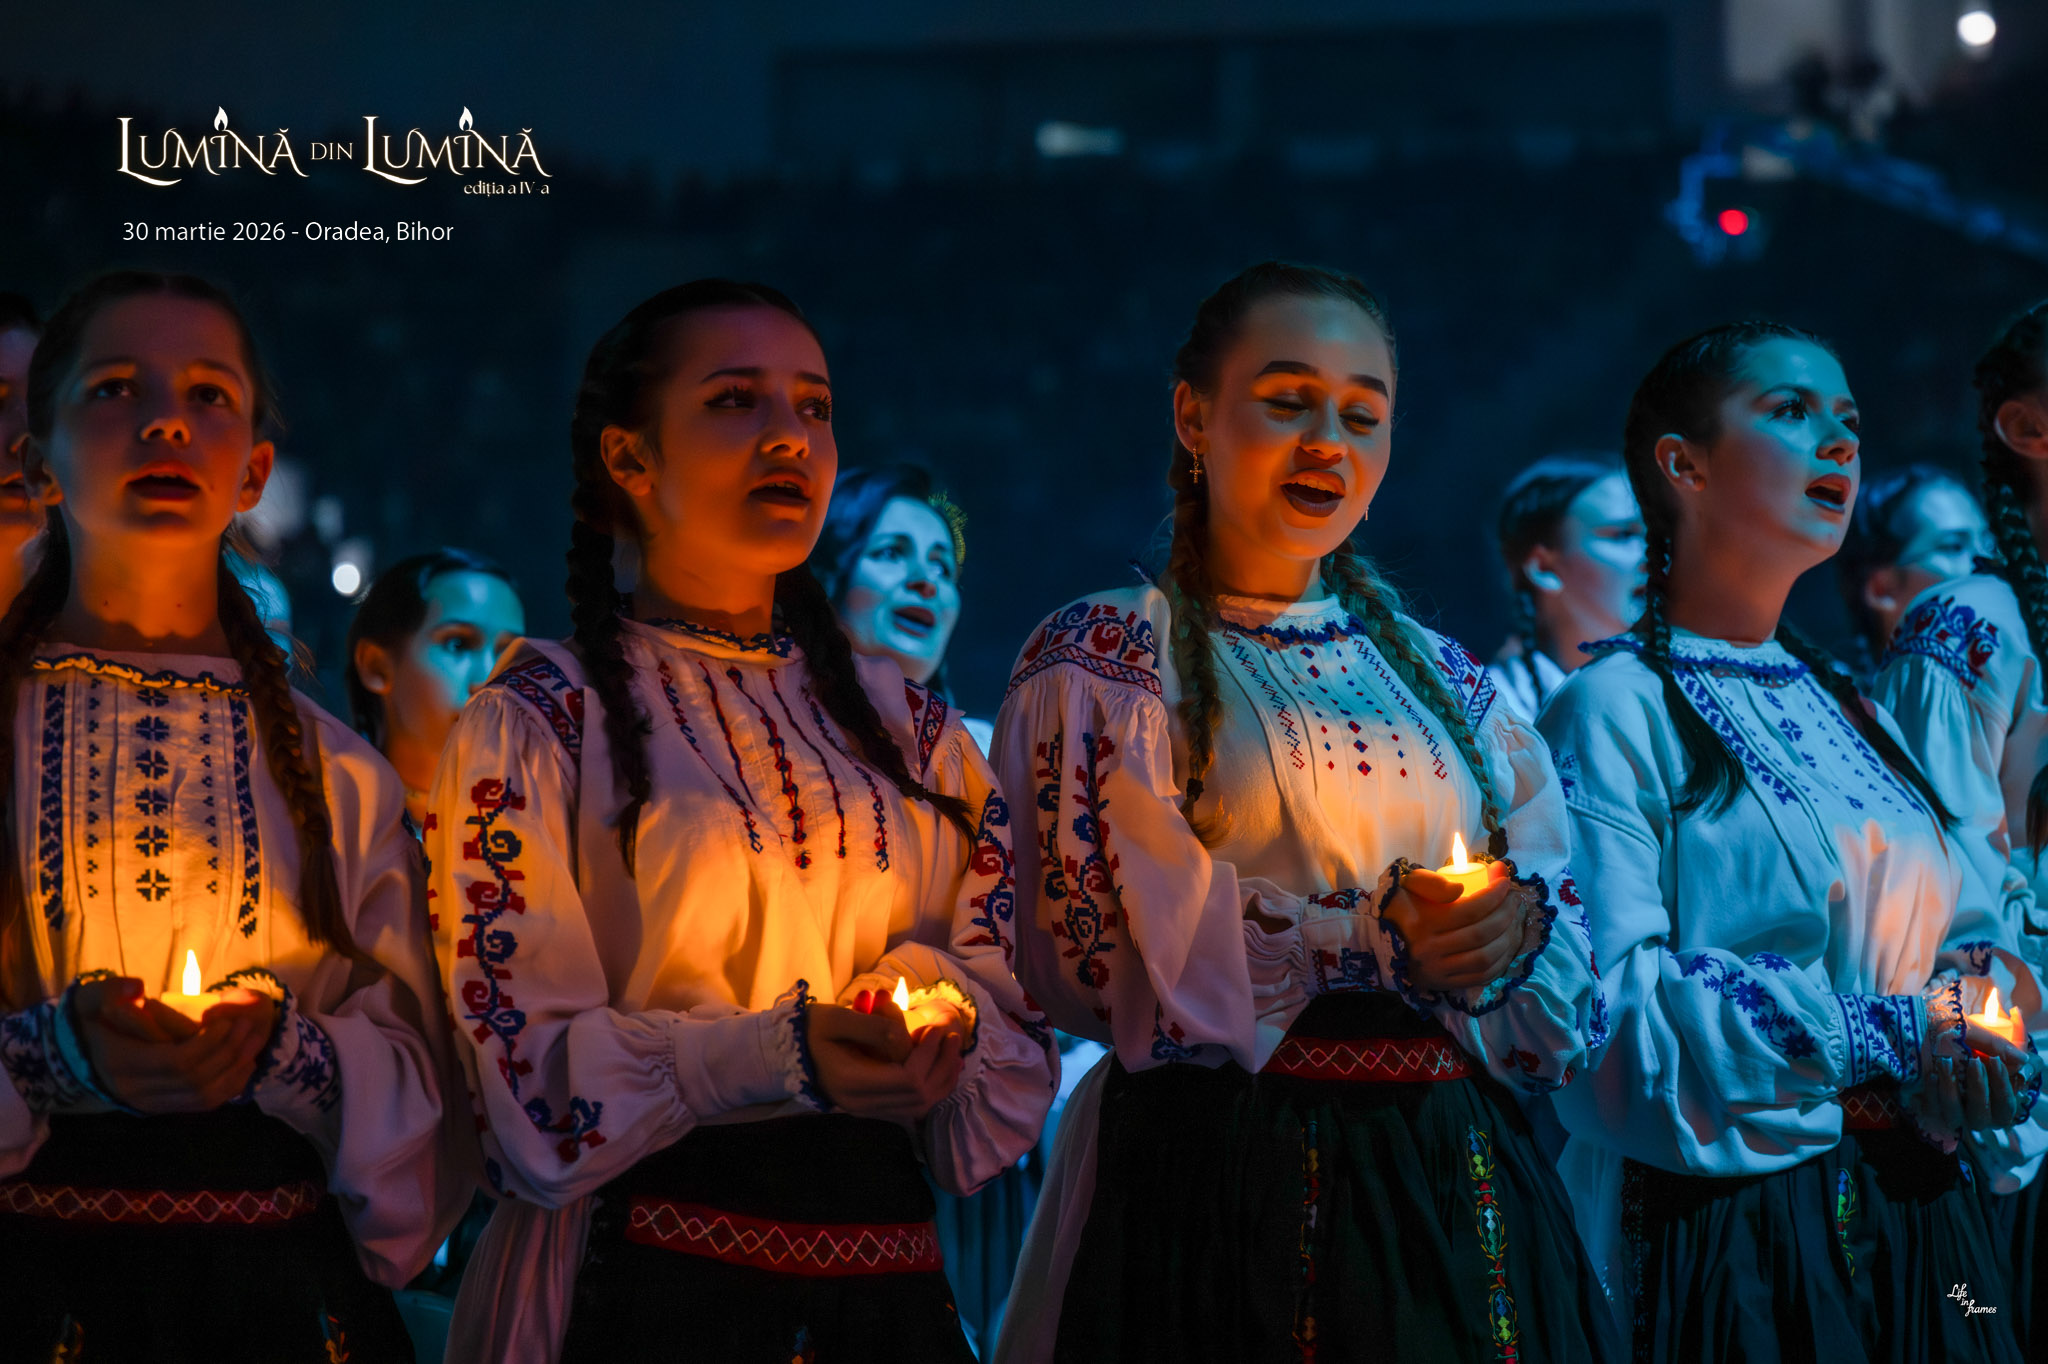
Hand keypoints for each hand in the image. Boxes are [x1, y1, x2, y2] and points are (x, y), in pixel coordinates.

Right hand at [72, 977, 276, 1112]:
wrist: (76, 1052)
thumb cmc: (88, 1020)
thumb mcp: (90, 998)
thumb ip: (110, 990)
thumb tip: (137, 989)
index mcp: (121, 1062)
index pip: (176, 1061)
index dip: (209, 1044)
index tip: (228, 1022)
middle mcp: (135, 1089)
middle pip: (195, 1080)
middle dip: (228, 1053)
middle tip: (250, 1027)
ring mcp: (148, 1103)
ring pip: (202, 1097)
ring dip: (235, 1071)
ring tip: (254, 1043)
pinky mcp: (159, 1107)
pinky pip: (200, 1105)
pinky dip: (228, 1087)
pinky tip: (244, 1065)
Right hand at [806, 1001, 963, 1125]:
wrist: (789, 1054)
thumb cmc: (811, 1031)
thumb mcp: (837, 1018)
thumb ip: (874, 1027)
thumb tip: (907, 1039)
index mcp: (853, 1083)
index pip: (907, 1079)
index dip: (928, 1055)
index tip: (934, 1029)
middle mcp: (862, 1104)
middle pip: (919, 1097)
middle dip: (941, 1065)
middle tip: (949, 1035)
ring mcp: (868, 1110)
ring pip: (920, 1107)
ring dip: (942, 1079)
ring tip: (953, 1051)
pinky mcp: (873, 1107)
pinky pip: (911, 1107)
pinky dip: (932, 1088)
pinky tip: (941, 1067)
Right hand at [1380, 862, 1524, 993]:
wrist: (1379, 941)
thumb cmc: (1399, 907)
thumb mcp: (1407, 885)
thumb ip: (1431, 882)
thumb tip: (1460, 889)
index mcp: (1421, 924)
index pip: (1470, 910)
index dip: (1494, 895)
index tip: (1504, 881)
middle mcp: (1429, 951)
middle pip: (1481, 933)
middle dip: (1506, 913)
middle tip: (1514, 898)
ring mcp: (1438, 971)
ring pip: (1486, 958)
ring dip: (1508, 937)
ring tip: (1514, 919)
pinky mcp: (1445, 984)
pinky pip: (1482, 976)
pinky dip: (1502, 960)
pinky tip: (1507, 944)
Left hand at [1913, 1023, 2037, 1133]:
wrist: (1911, 1026)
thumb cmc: (1947, 1031)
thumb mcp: (1970, 1032)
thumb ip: (1995, 1045)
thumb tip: (2022, 1059)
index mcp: (1992, 1095)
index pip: (2005, 1105)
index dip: (2003, 1086)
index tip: (1994, 1061)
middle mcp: (1972, 1109)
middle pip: (1983, 1116)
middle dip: (1979, 1089)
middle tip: (1974, 1063)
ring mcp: (1949, 1109)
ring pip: (1955, 1116)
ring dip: (1952, 1090)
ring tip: (1946, 1062)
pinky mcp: (1927, 1106)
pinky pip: (1931, 1108)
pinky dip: (1933, 1091)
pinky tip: (1932, 1073)